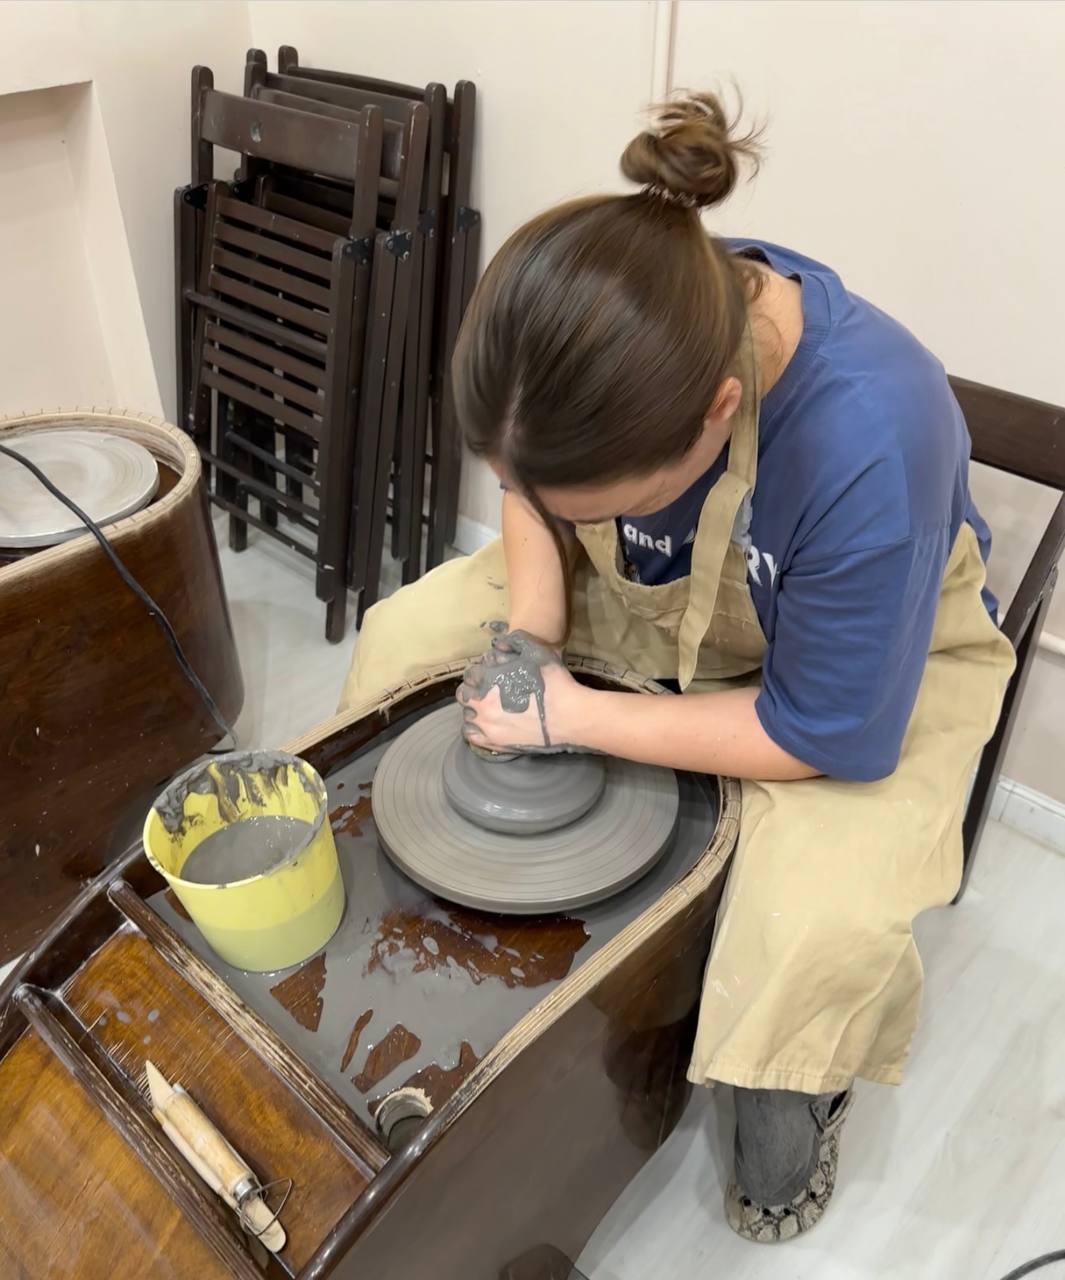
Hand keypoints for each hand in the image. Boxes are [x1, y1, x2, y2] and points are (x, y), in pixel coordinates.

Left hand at [457, 627, 589, 754]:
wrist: (571, 717)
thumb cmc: (555, 684)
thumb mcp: (538, 653)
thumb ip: (515, 643)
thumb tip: (497, 644)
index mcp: (490, 680)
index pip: (471, 674)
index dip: (480, 671)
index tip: (490, 673)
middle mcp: (483, 704)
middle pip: (465, 695)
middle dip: (474, 690)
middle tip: (488, 690)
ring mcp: (487, 726)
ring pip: (467, 715)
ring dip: (474, 709)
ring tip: (489, 707)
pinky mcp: (495, 743)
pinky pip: (471, 736)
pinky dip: (474, 728)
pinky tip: (486, 724)